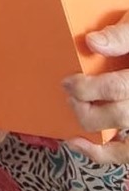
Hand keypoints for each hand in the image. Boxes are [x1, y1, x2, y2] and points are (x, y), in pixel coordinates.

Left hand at [64, 11, 128, 163]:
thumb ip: (120, 35)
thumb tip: (93, 42)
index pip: (118, 88)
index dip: (89, 88)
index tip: (67, 82)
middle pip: (120, 116)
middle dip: (87, 108)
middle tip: (68, 94)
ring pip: (125, 146)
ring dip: (96, 134)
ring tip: (76, 116)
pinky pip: (126, 153)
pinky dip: (104, 155)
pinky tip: (81, 143)